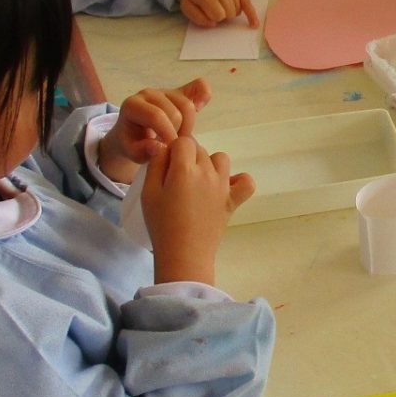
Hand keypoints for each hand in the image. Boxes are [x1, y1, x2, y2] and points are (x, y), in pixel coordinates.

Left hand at [98, 79, 210, 184]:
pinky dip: (204, 95)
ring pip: (187, 105)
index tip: (171, 150)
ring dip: (188, 125)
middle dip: (179, 132)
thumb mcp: (133, 153)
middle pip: (175, 111)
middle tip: (175, 146)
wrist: (133, 134)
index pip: (156, 116)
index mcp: (132, 106)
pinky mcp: (178, 91)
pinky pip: (198, 86)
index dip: (167, 133)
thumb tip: (159, 146)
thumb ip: (143, 151)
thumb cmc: (133, 144)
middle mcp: (148, 94)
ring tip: (180, 138)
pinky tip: (200, 108)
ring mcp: (164, 91)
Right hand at [140, 135, 255, 286]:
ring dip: (209, 164)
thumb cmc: (162, 224)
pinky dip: (238, 181)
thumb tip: (164, 146)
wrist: (184, 255)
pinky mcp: (233, 201)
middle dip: (188, 157)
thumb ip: (156, 164)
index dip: (173, 151)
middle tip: (177, 181)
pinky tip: (224, 188)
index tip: (167, 168)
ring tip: (197, 183)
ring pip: (221, 159)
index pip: (183, 141)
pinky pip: (246, 181)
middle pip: (200, 150)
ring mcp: (223, 186)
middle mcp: (208, 173)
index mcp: (185, 169)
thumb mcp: (148, 192)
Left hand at [180, 0, 258, 28]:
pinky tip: (254, 25)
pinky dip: (252, 15)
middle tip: (215, 7)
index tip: (208, 12)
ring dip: (231, 12)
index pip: (217, 16)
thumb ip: (197, 18)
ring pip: (237, 11)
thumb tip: (214, 24)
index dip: (213, 17)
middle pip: (229, 14)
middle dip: (223, 15)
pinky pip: (248, 4)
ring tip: (222, 4)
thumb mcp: (187, 6)